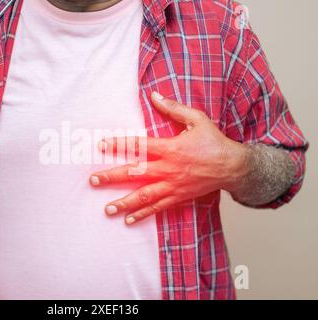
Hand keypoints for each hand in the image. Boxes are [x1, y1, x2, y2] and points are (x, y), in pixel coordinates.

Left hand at [89, 92, 250, 224]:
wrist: (233, 167)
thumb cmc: (214, 142)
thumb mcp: (197, 119)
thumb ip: (174, 109)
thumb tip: (154, 96)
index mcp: (170, 148)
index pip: (139, 146)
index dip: (119, 145)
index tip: (102, 145)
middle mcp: (168, 169)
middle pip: (135, 174)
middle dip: (112, 177)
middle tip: (93, 181)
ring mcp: (172, 185)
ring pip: (144, 196)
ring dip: (124, 203)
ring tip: (107, 209)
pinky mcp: (178, 197)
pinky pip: (158, 208)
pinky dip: (143, 214)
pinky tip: (128, 220)